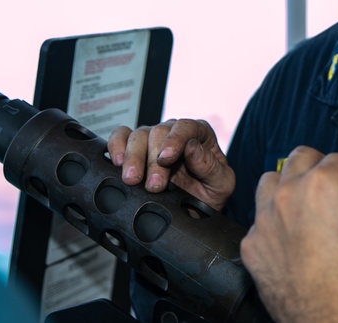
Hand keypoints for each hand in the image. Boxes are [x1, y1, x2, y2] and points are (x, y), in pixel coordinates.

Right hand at [107, 119, 234, 210]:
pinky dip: (115, 146)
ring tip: (132, 180)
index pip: (186, 127)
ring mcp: (152, 139)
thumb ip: (211, 166)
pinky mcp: (134, 148)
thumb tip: (192, 147)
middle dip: (153, 160)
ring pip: (137, 135)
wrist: (194, 211)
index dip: (174, 141)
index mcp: (199, 134)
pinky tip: (116, 163)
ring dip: (132, 158)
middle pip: (158, 132)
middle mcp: (174, 133)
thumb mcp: (222, 184)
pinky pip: (120, 137)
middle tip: (153, 186)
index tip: (166, 159)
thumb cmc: (210, 193)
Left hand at [241, 146, 337, 322]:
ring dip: (290, 182)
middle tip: (336, 182)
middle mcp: (289, 195)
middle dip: (321, 165)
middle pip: (301, 158)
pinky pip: (260, 218)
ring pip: (272, 180)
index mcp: (323, 186)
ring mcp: (265, 218)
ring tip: (306, 199)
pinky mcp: (252, 244)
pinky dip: (275, 218)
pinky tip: (291, 233)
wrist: (328, 322)